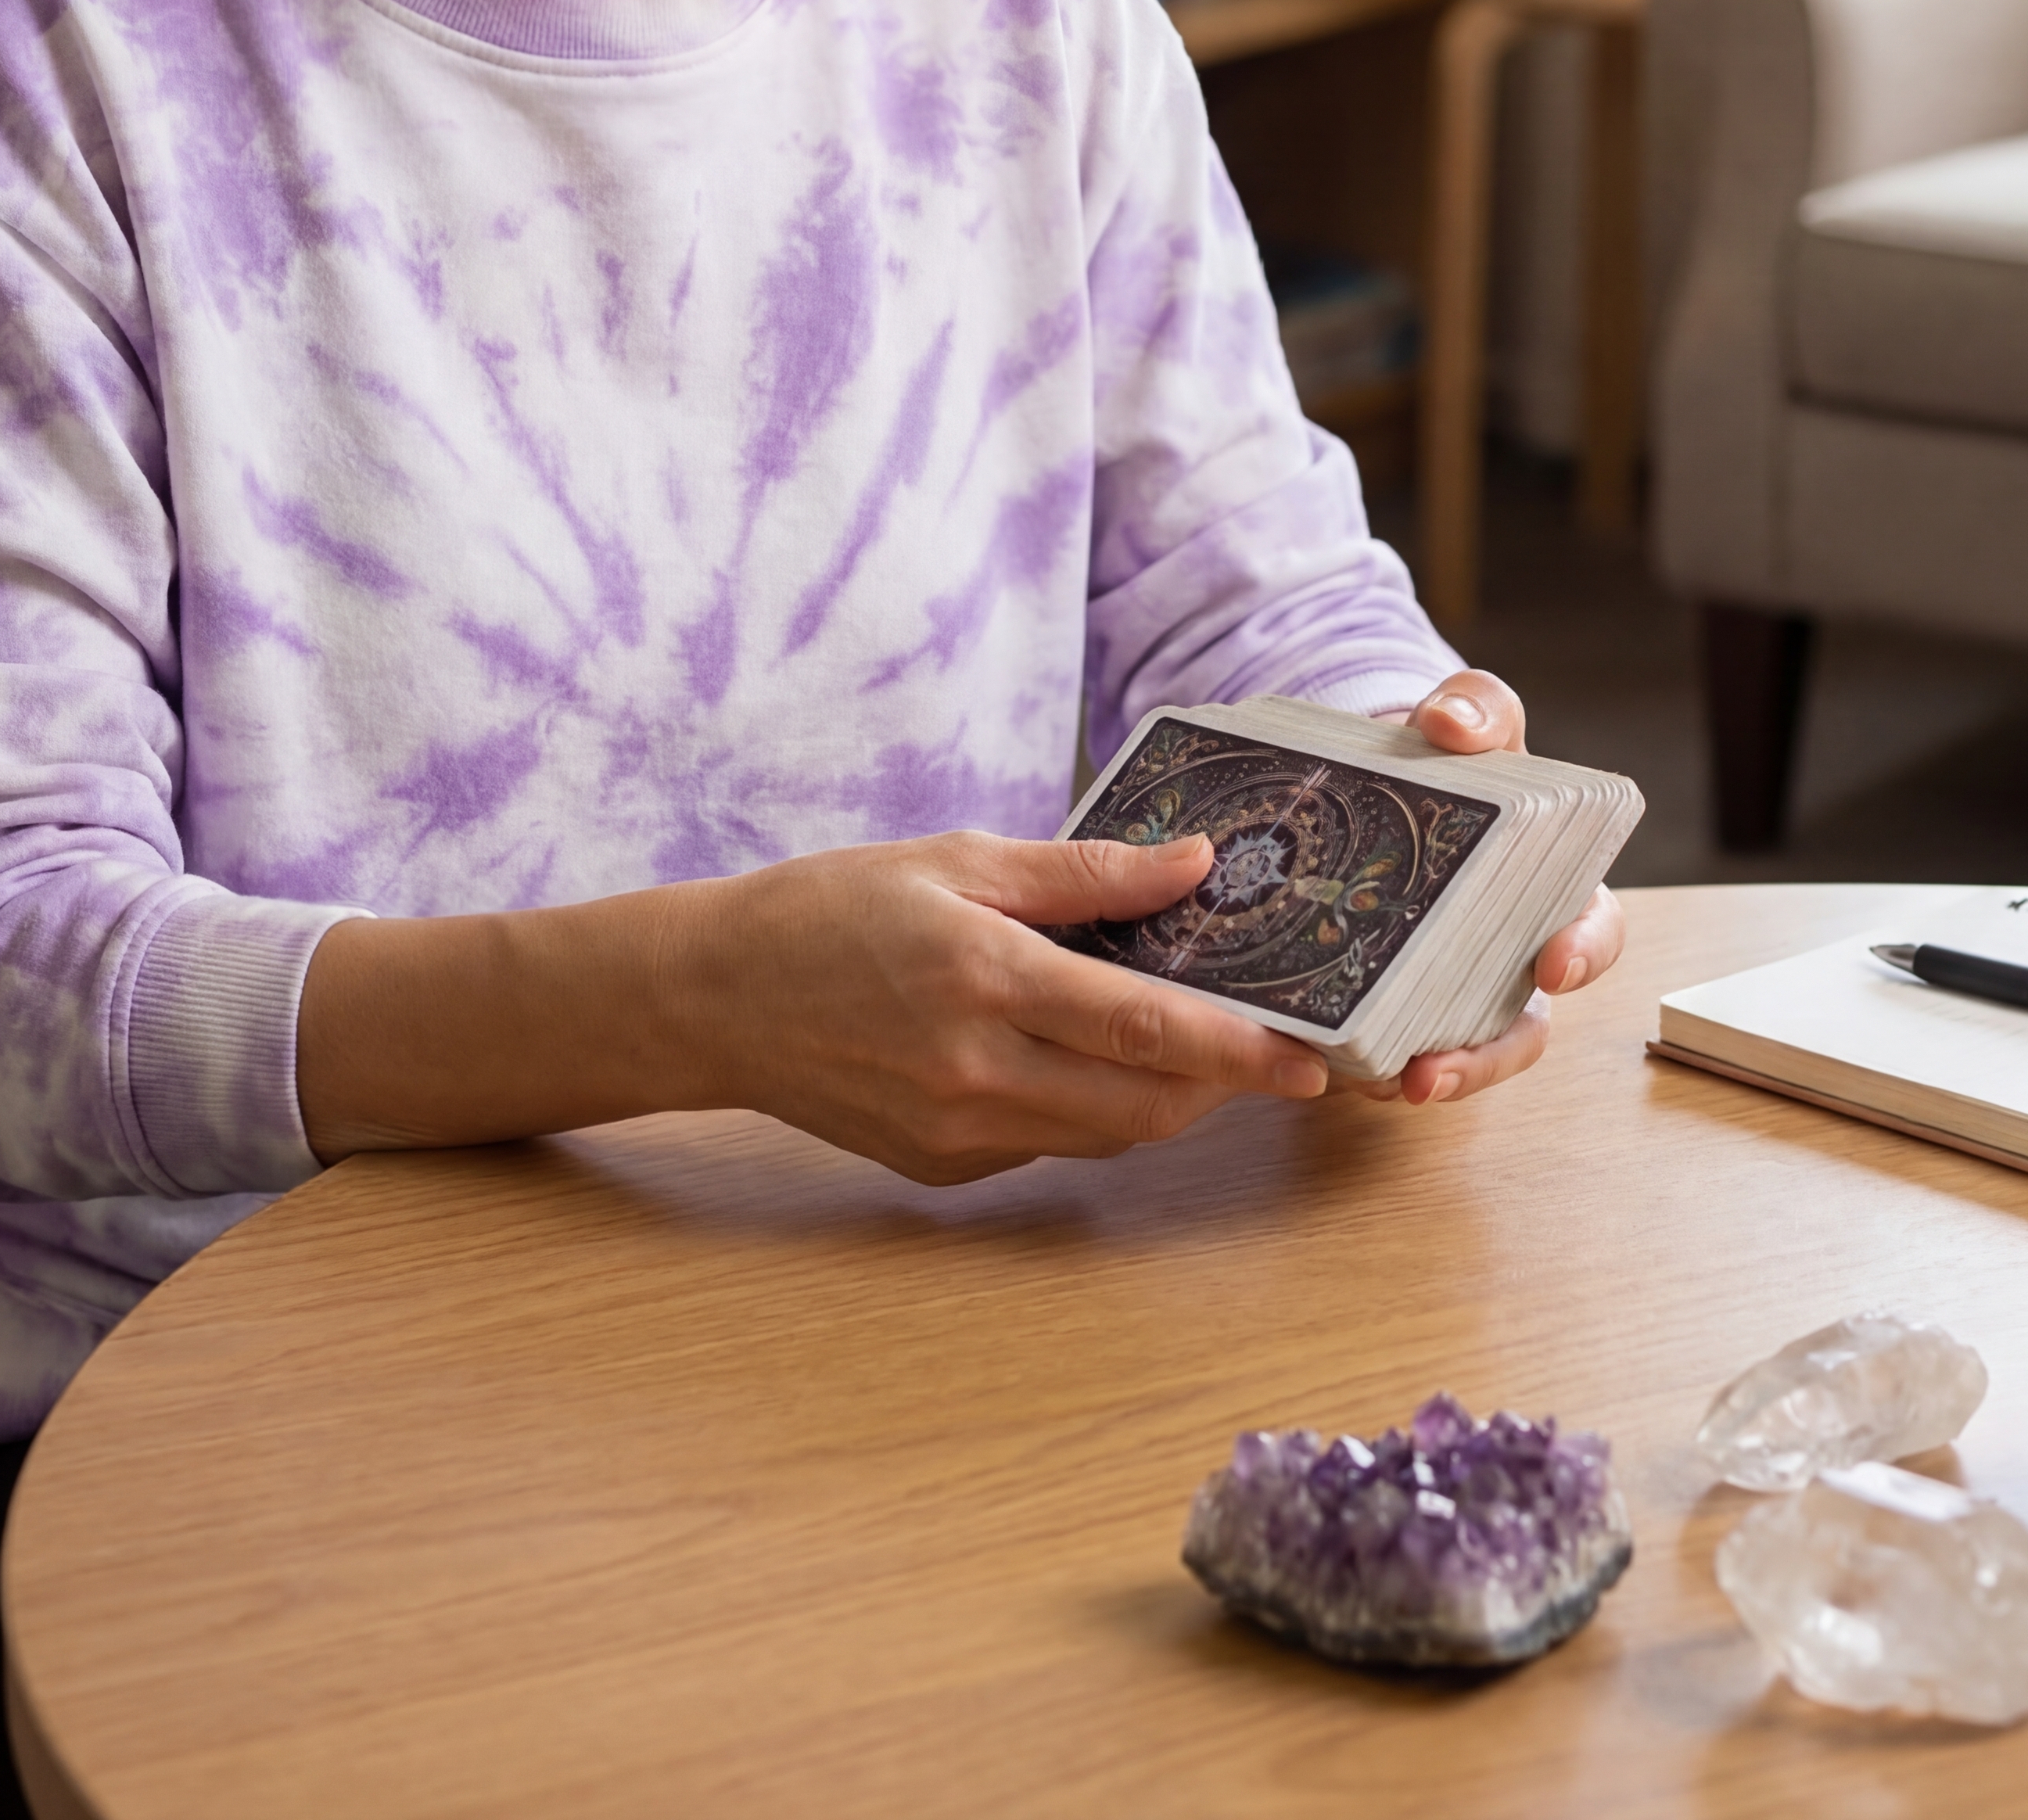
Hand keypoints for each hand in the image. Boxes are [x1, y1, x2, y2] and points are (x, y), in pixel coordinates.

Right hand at [687, 828, 1331, 1183]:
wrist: (718, 997)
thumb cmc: (835, 907)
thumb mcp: (959, 858)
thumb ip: (1084, 873)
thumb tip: (1193, 864)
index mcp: (984, 976)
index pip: (1146, 1028)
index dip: (1240, 1049)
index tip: (1309, 1057)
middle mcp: (975, 1070)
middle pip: (1144, 1104)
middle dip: (1221, 1085)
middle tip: (1268, 1047)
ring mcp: (957, 1132)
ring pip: (1105, 1134)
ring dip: (1163, 1100)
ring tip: (1192, 1045)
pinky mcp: (941, 1169)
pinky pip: (1048, 1145)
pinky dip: (1090, 1109)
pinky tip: (1084, 1058)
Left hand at [1366, 668, 1626, 1108]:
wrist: (1367, 774)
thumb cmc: (1441, 755)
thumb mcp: (1465, 719)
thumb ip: (1475, 707)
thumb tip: (1451, 724)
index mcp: (1551, 887)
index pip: (1592, 929)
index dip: (1584, 953)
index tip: (1552, 966)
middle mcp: (1508, 954)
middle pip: (1520, 1029)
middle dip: (1484, 1060)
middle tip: (1434, 1072)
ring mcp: (1448, 988)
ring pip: (1454, 1057)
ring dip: (1422, 1079)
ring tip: (1378, 1085)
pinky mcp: (1386, 1004)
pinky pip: (1384, 1049)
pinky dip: (1361, 1063)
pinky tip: (1327, 1063)